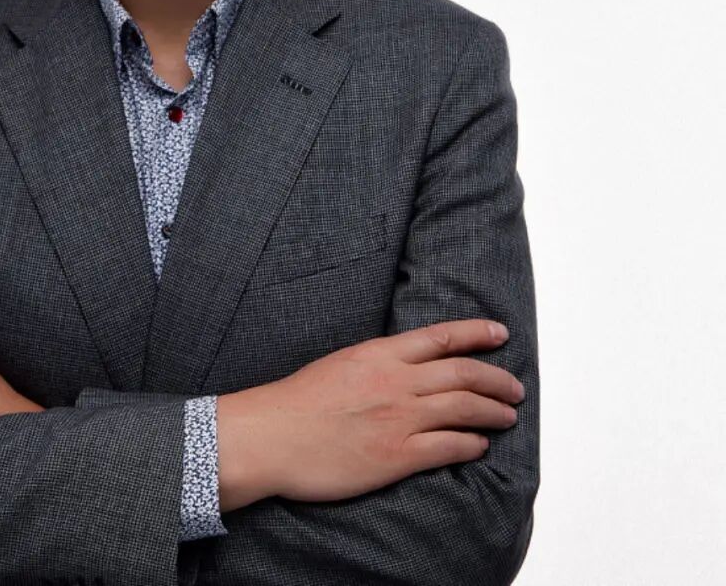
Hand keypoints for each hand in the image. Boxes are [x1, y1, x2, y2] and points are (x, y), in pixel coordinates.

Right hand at [218, 319, 523, 506]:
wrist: (273, 435)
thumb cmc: (297, 402)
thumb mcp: (339, 363)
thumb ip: (375, 363)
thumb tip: (403, 367)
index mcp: (378, 354)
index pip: (440, 337)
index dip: (475, 333)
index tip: (500, 333)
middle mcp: (395, 382)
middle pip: (462, 374)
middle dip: (496, 379)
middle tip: (515, 387)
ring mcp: (398, 419)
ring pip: (463, 409)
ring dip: (493, 412)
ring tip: (507, 415)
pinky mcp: (396, 456)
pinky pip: (448, 447)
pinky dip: (471, 444)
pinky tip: (480, 445)